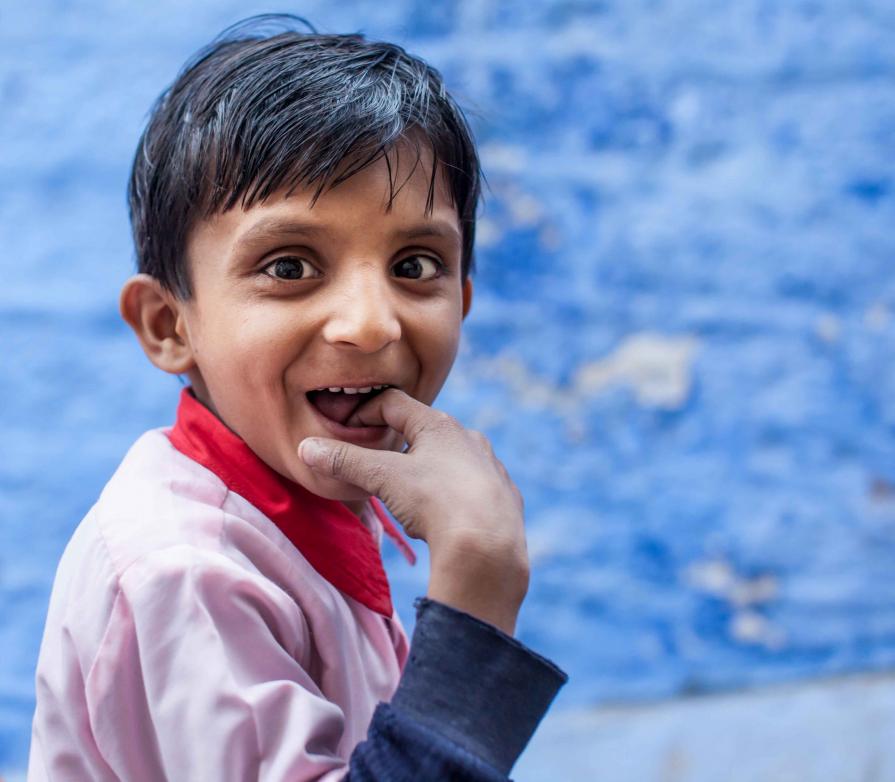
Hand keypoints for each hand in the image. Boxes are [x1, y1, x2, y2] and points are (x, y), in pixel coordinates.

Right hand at [298, 389, 528, 634]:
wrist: (488, 547)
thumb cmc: (435, 501)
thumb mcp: (383, 478)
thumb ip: (346, 461)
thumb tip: (306, 447)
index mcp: (439, 425)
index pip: (394, 403)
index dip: (365, 412)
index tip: (347, 429)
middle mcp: (469, 438)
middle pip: (424, 431)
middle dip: (397, 444)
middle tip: (375, 464)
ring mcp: (490, 466)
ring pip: (450, 459)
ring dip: (426, 469)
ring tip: (408, 495)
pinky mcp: (504, 496)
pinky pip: (472, 487)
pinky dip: (452, 494)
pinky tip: (444, 516)